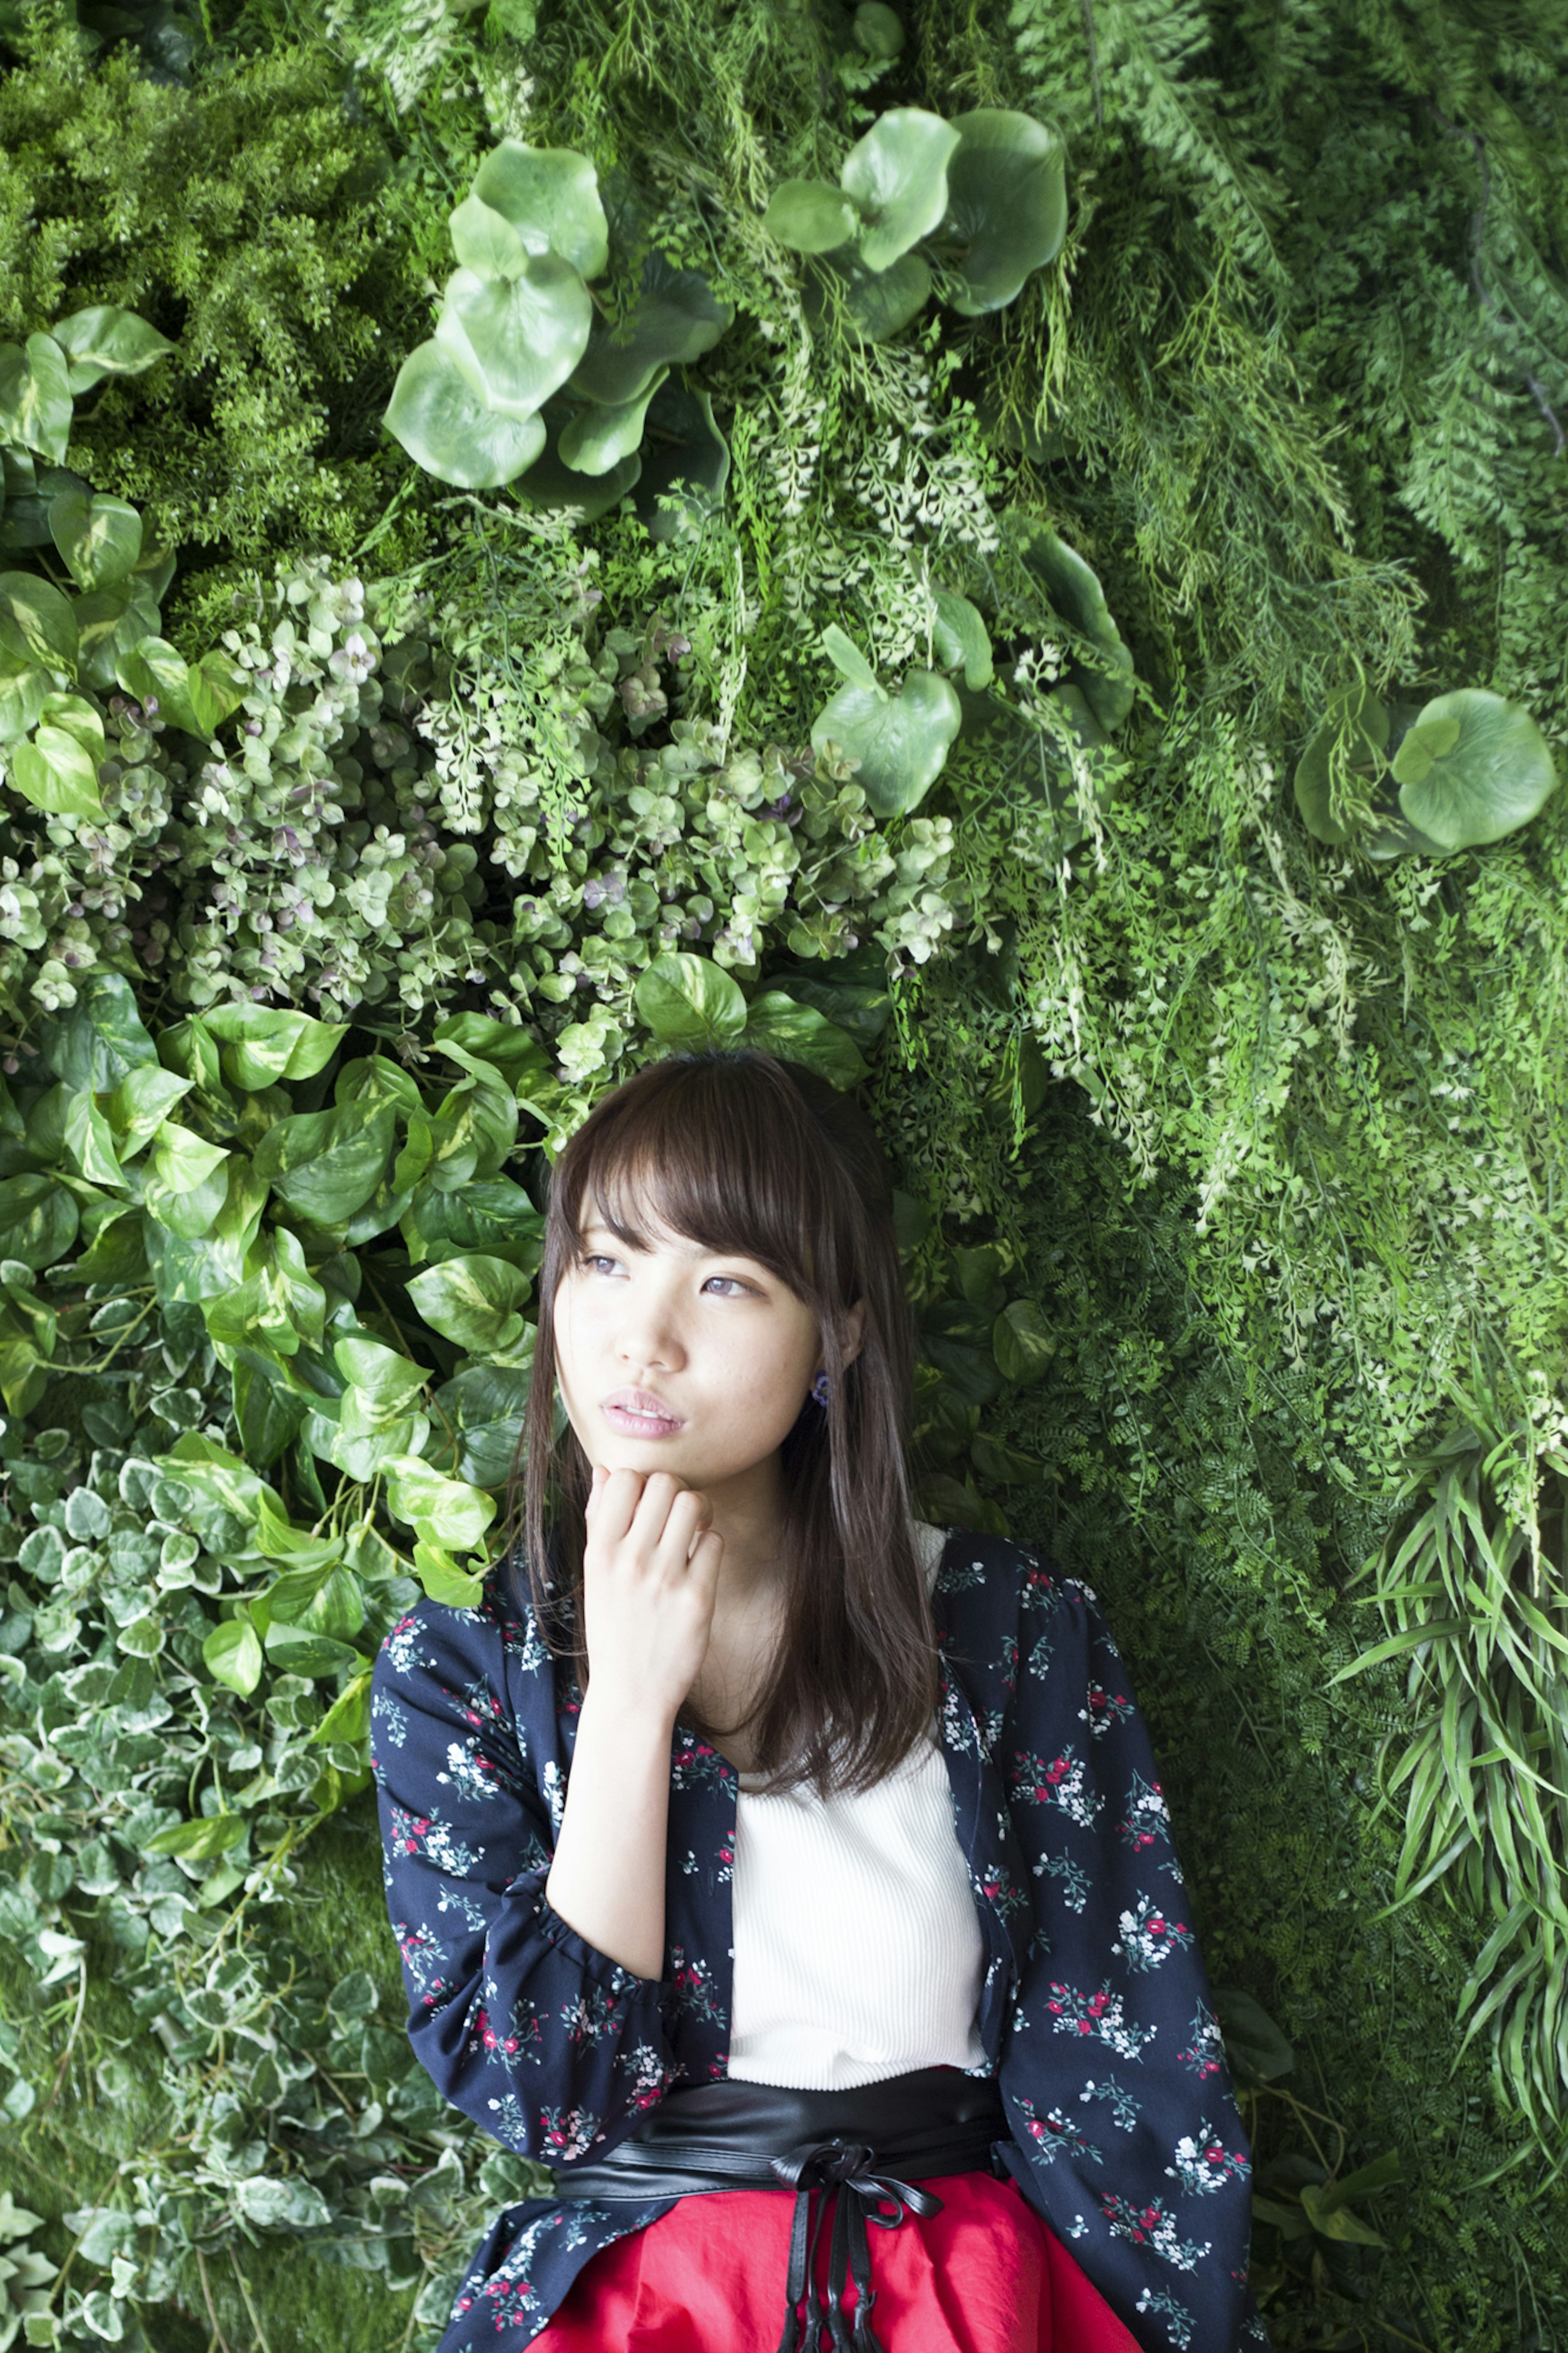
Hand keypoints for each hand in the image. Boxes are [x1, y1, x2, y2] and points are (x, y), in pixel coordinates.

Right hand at [579, 1465, 723, 1723]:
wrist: (631, 1692)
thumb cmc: (612, 1627)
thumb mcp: (594, 1574)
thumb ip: (598, 1519)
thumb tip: (605, 1470)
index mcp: (599, 1551)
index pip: (626, 1477)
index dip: (641, 1483)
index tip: (646, 1504)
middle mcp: (630, 1560)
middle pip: (665, 1482)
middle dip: (674, 1493)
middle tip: (673, 1517)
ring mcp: (665, 1578)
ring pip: (694, 1504)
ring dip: (698, 1512)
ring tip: (692, 1531)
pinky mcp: (698, 1598)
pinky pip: (715, 1541)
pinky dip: (711, 1545)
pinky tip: (699, 1563)